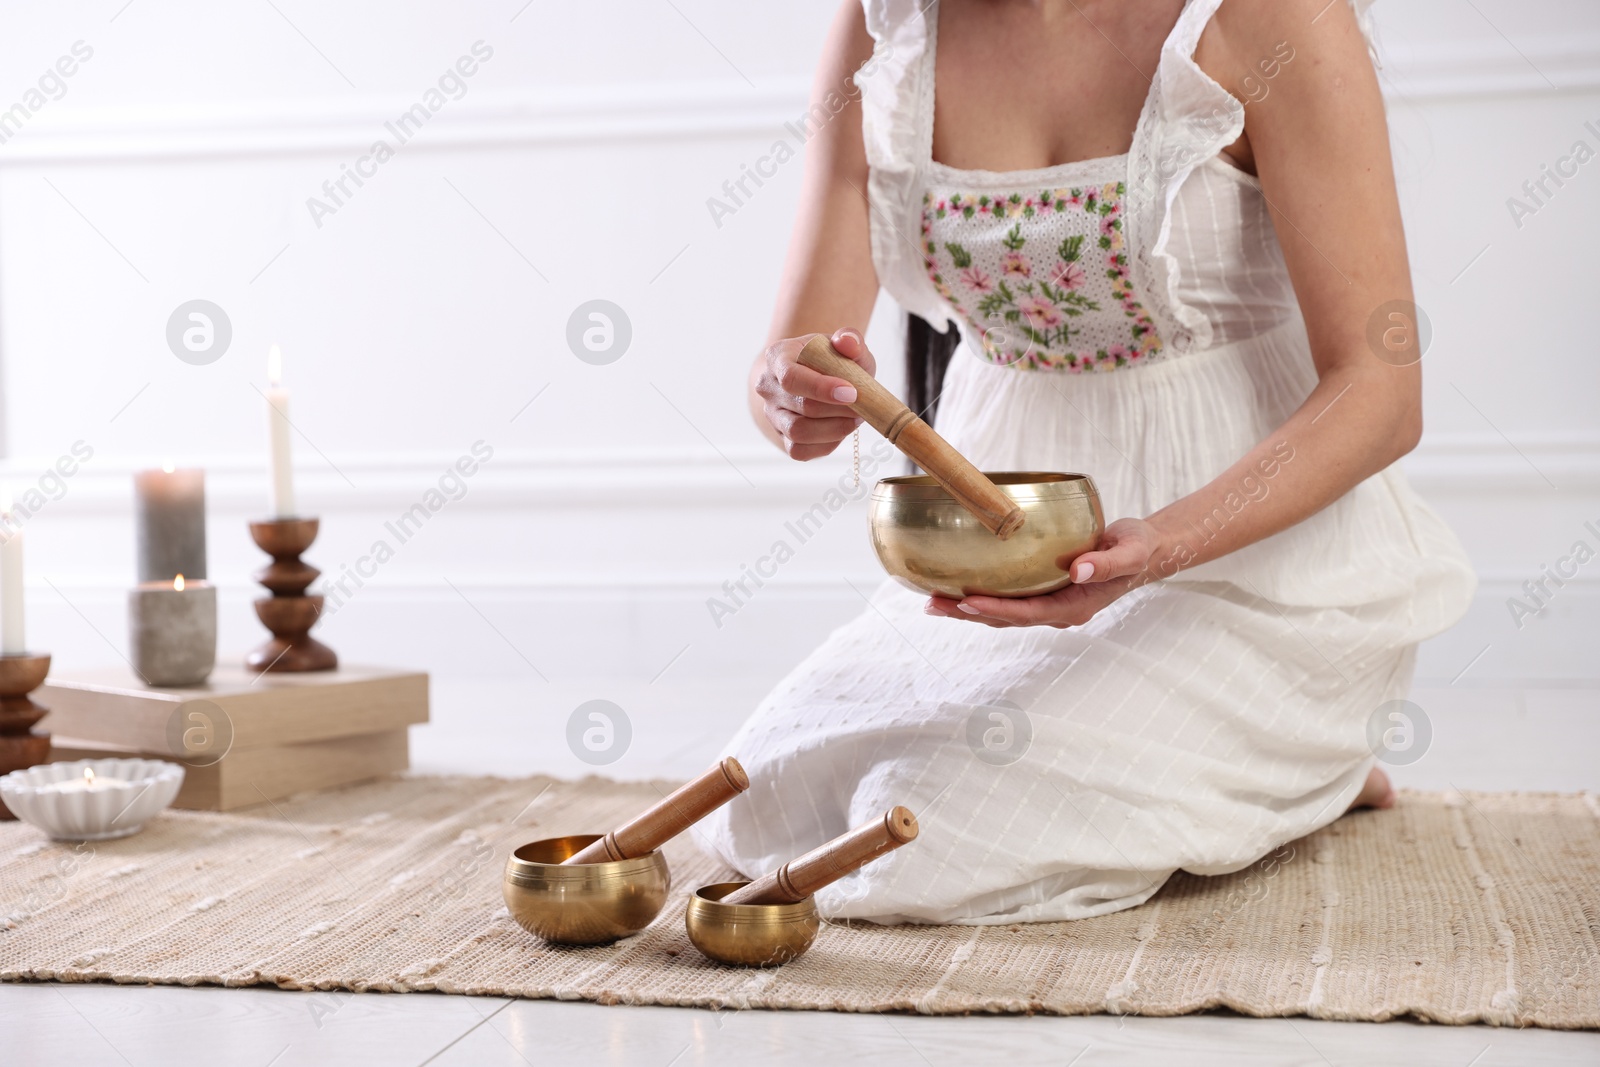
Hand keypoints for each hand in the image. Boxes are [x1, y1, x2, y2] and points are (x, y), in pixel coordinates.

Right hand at [754, 328, 874, 459]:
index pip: (792, 377)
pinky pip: (800, 451)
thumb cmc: (832, 359)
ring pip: (799, 432)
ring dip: (835, 428)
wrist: (820, 378)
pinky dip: (827, 444)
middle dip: (839, 409)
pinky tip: (840, 429)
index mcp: (778, 357)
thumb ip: (850, 338)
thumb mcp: (845, 344)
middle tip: (863, 404)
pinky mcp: (782, 437)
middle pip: (802, 407)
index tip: (852, 392)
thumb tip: (846, 341)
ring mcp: (772, 415)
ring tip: (854, 417)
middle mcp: (768, 387)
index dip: (821, 388)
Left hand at [925, 518, 1162, 627]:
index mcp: (1075, 606)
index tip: (967, 603)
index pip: (1029, 613)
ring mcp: (1049, 605)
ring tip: (931, 601)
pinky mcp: (1043, 593)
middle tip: (931, 604)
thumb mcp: (1130, 551)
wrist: (1144, 549)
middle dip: (968, 614)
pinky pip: (1008, 599)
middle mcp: (1058, 611)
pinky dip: (981, 597)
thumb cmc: (1137, 547)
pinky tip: (956, 588)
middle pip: (1006, 619)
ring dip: (967, 609)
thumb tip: (1079, 570)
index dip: (997, 610)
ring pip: (1002, 613)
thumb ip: (1106, 563)